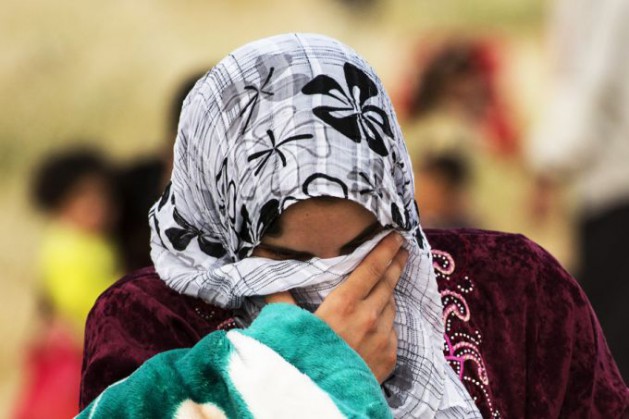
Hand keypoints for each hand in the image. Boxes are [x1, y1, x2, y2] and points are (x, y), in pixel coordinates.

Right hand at [266, 232, 407, 382]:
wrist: (322, 401)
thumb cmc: (302, 359)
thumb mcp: (286, 325)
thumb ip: (280, 298)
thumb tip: (268, 275)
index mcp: (343, 303)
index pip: (371, 268)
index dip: (384, 250)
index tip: (394, 236)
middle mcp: (368, 316)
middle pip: (387, 282)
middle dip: (395, 263)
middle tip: (401, 250)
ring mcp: (382, 337)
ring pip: (390, 306)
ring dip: (388, 293)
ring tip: (385, 286)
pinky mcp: (390, 357)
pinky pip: (392, 331)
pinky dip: (386, 322)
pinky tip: (378, 322)